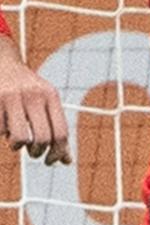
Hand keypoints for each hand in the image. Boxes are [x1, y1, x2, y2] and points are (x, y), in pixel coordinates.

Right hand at [0, 35, 70, 165]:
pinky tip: (3, 125)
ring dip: (17, 146)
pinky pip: (0, 131)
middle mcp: (34, 95)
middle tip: (33, 152)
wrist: (1, 62)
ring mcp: (13, 96)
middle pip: (43, 138)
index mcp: (51, 96)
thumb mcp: (46, 103)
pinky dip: (2, 134)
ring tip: (16, 142)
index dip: (57, 153)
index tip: (50, 161)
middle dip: (38, 152)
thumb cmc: (27, 91)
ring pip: (20, 138)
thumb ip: (56, 130)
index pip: (61, 132)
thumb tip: (67, 162)